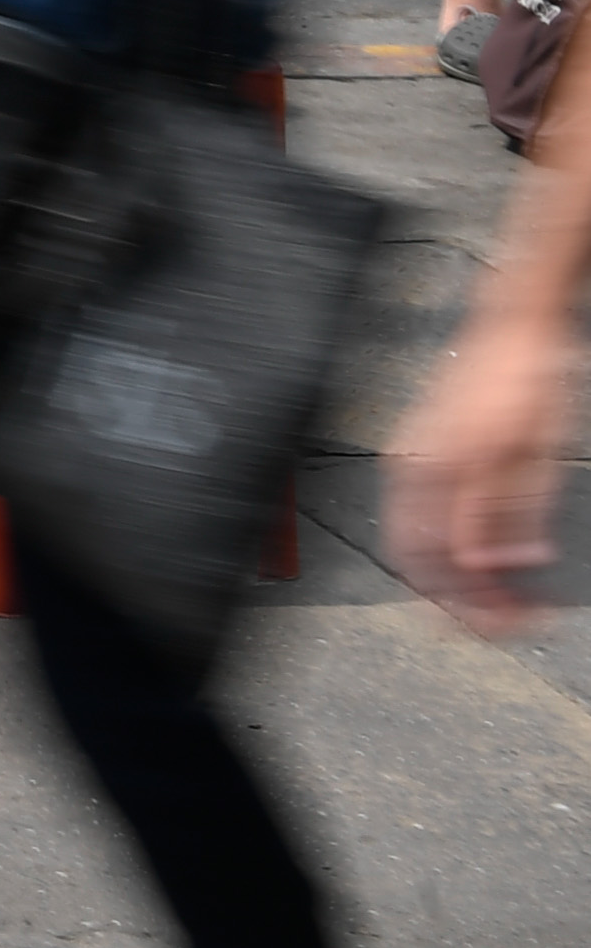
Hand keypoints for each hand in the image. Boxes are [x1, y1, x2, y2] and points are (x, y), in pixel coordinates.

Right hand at [387, 307, 576, 636]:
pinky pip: (418, 514)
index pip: (448, 559)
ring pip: (417, 540)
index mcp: (443, 469)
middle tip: (505, 621)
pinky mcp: (419, 452)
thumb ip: (512, 512)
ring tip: (497, 593)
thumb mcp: (535, 450)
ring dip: (455, 576)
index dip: (481, 601)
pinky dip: (445, 545)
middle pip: (421, 558)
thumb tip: (502, 564)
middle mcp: (415, 468)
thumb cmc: (529, 377)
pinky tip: (479, 552)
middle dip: (461, 600)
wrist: (514, 325)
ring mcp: (412, 458)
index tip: (515, 623)